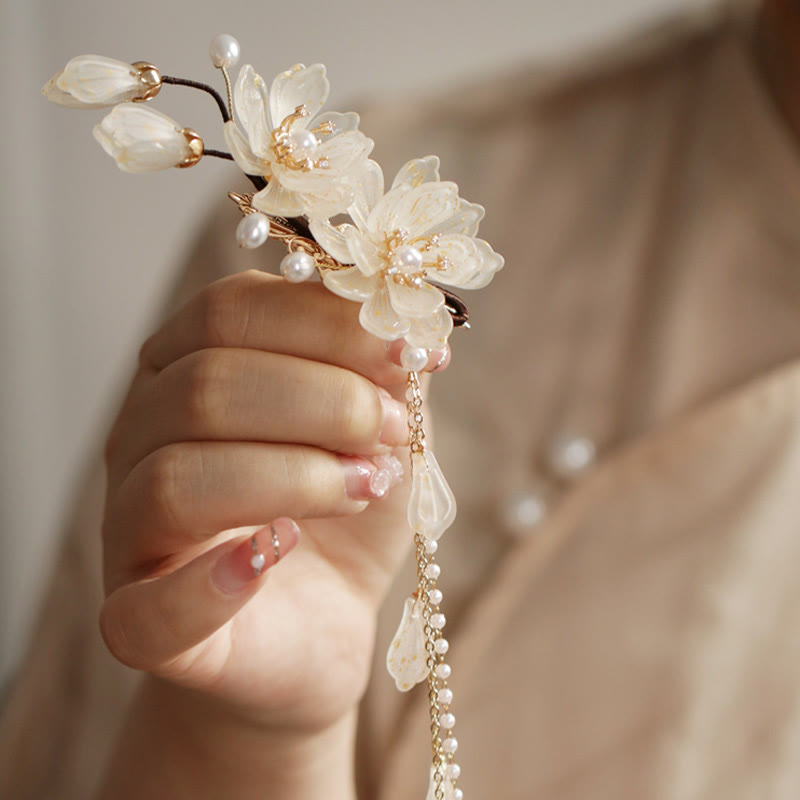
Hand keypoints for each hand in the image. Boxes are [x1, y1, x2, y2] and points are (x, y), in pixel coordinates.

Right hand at [100, 269, 447, 735]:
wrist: (320, 625)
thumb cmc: (342, 514)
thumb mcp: (379, 430)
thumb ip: (387, 376)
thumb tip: (417, 326)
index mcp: (189, 368)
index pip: (229, 310)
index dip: (327, 325)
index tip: (407, 356)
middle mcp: (141, 438)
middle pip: (204, 385)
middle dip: (325, 402)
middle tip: (393, 434)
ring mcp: (129, 532)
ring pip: (178, 479)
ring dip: (298, 478)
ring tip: (368, 489)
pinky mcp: (139, 624)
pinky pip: (143, 610)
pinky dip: (212, 586)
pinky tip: (276, 555)